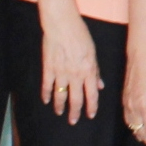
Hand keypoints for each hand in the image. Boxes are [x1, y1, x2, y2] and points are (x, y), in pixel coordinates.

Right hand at [36, 0, 102, 122]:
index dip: (91, 107)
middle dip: (75, 112)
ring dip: (60, 106)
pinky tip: (46, 100)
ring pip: (60, 95)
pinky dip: (46, 94)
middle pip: (76, 99)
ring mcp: (60, 73)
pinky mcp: (48, 68)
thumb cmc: (80, 35)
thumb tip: (100, 85)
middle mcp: (75, 75)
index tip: (90, 115)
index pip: (92, 94)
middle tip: (73, 121)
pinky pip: (47, 85)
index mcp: (88, 71)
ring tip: (59, 113)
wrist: (62, 25)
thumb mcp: (93, 52)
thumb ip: (95, 71)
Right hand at [123, 54, 145, 145]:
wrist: (141, 58)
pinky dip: (135, 129)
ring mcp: (127, 105)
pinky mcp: (124, 101)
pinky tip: (140, 131)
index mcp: (145, 107)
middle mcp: (133, 108)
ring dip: (143, 138)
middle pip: (142, 132)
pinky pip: (128, 120)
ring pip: (133, 128)